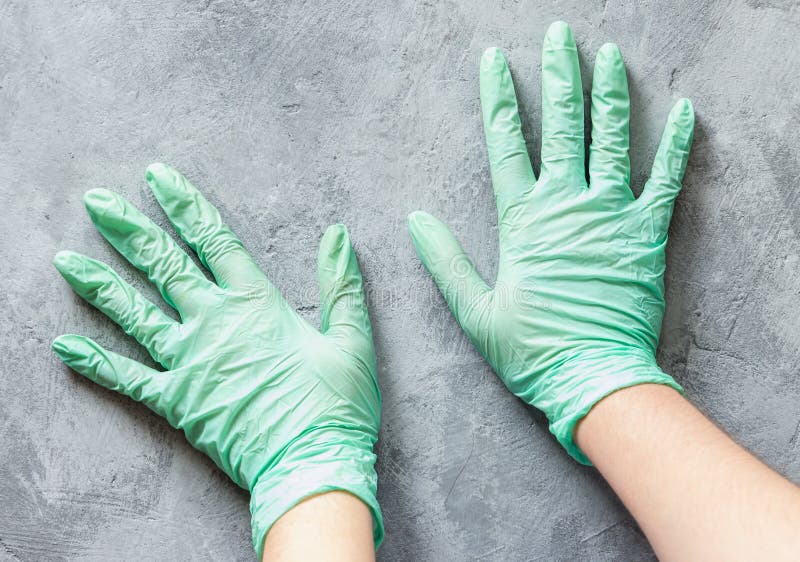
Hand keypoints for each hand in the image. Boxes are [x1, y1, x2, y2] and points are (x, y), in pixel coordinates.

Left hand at [52, 163, 382, 555]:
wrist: (311, 464)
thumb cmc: (335, 404)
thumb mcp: (352, 339)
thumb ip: (341, 284)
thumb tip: (338, 235)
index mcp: (256, 305)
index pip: (214, 241)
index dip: (185, 205)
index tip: (158, 177)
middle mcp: (214, 324)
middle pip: (163, 267)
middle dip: (129, 230)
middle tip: (96, 202)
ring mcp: (189, 363)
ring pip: (134, 314)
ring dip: (100, 284)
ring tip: (65, 260)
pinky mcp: (177, 402)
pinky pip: (128, 379)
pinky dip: (95, 363)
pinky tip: (63, 344)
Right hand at [407, 21, 693, 461]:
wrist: (593, 378)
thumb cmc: (533, 349)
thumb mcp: (475, 311)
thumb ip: (445, 262)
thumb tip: (415, 221)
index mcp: (523, 220)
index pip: (506, 143)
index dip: (498, 98)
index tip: (494, 60)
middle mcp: (567, 205)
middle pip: (563, 125)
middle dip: (559, 76)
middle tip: (559, 37)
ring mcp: (610, 216)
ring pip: (612, 140)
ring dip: (610, 93)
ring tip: (609, 55)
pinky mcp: (646, 235)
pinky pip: (665, 181)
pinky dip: (676, 145)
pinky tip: (686, 110)